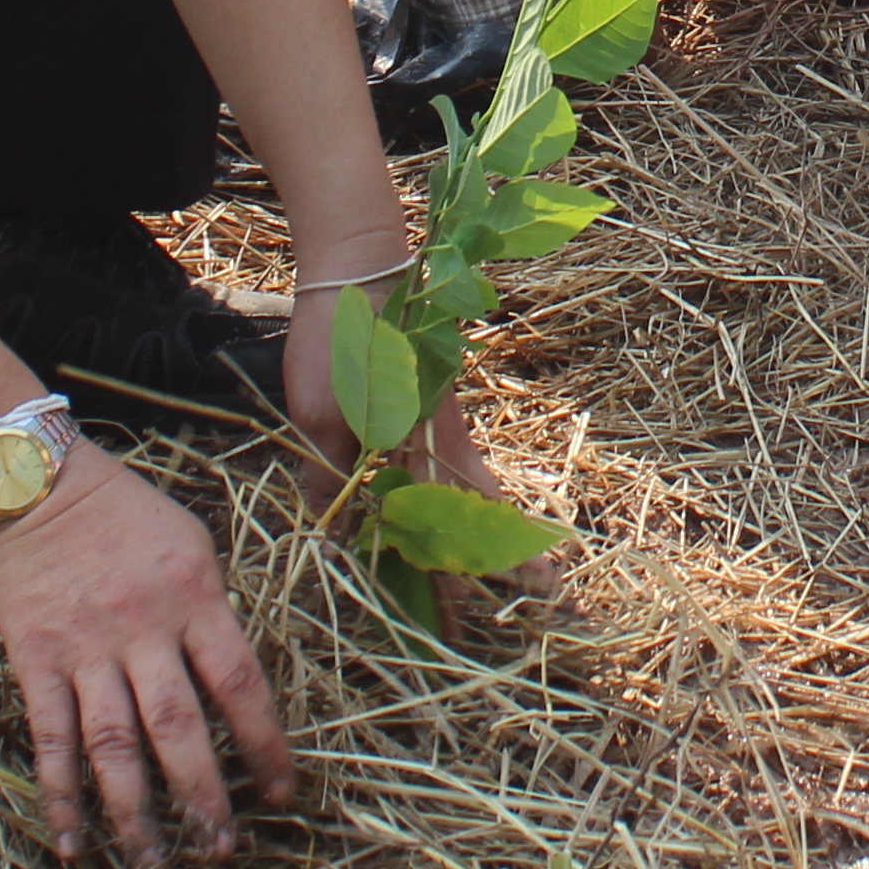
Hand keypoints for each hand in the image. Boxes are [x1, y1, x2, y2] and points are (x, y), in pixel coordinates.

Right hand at [0, 456, 299, 868]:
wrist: (37, 487)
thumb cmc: (127, 517)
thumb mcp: (194, 547)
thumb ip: (213, 616)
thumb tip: (238, 690)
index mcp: (195, 598)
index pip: (240, 684)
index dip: (265, 745)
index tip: (282, 793)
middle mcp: (143, 629)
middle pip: (179, 726)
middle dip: (203, 796)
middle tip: (222, 851)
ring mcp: (86, 649)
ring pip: (115, 746)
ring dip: (136, 813)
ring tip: (156, 867)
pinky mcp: (35, 662)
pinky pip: (51, 738)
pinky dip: (60, 795)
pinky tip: (72, 844)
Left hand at [282, 271, 567, 604]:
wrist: (362, 269)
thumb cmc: (344, 343)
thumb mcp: (320, 415)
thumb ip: (328, 478)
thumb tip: (334, 538)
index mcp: (426, 446)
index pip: (463, 521)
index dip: (485, 565)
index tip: (521, 600)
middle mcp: (447, 440)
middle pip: (485, 512)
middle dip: (512, 559)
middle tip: (548, 598)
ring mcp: (444, 422)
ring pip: (472, 492)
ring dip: (487, 536)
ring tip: (502, 576)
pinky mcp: (431, 406)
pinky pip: (452, 467)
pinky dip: (461, 500)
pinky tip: (450, 514)